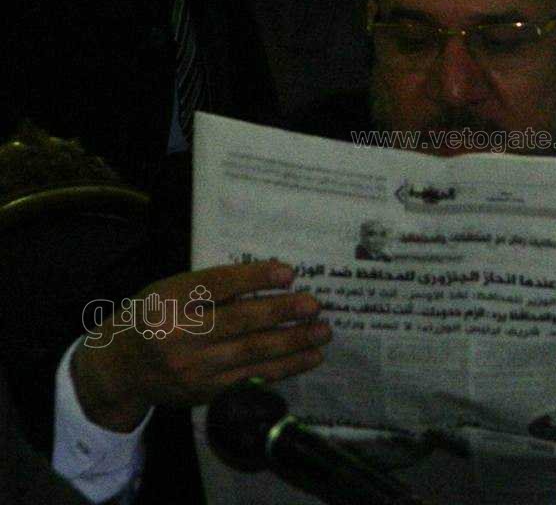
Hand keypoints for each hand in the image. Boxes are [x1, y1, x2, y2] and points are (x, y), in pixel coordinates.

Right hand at [72, 259, 329, 431]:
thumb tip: (275, 277)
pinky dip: (284, 368)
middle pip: (239, 322)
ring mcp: (192, 368)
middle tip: (314, 305)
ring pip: (251, 354)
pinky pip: (252, 378)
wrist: (122, 367)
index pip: (217, 286)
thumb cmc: (157, 315)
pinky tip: (308, 358)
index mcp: (168, 301)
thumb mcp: (173, 290)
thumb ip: (214, 285)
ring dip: (293, 343)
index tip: (289, 273)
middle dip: (282, 313)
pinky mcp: (206, 392)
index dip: (255, 278)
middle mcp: (178, 336)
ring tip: (323, 332)